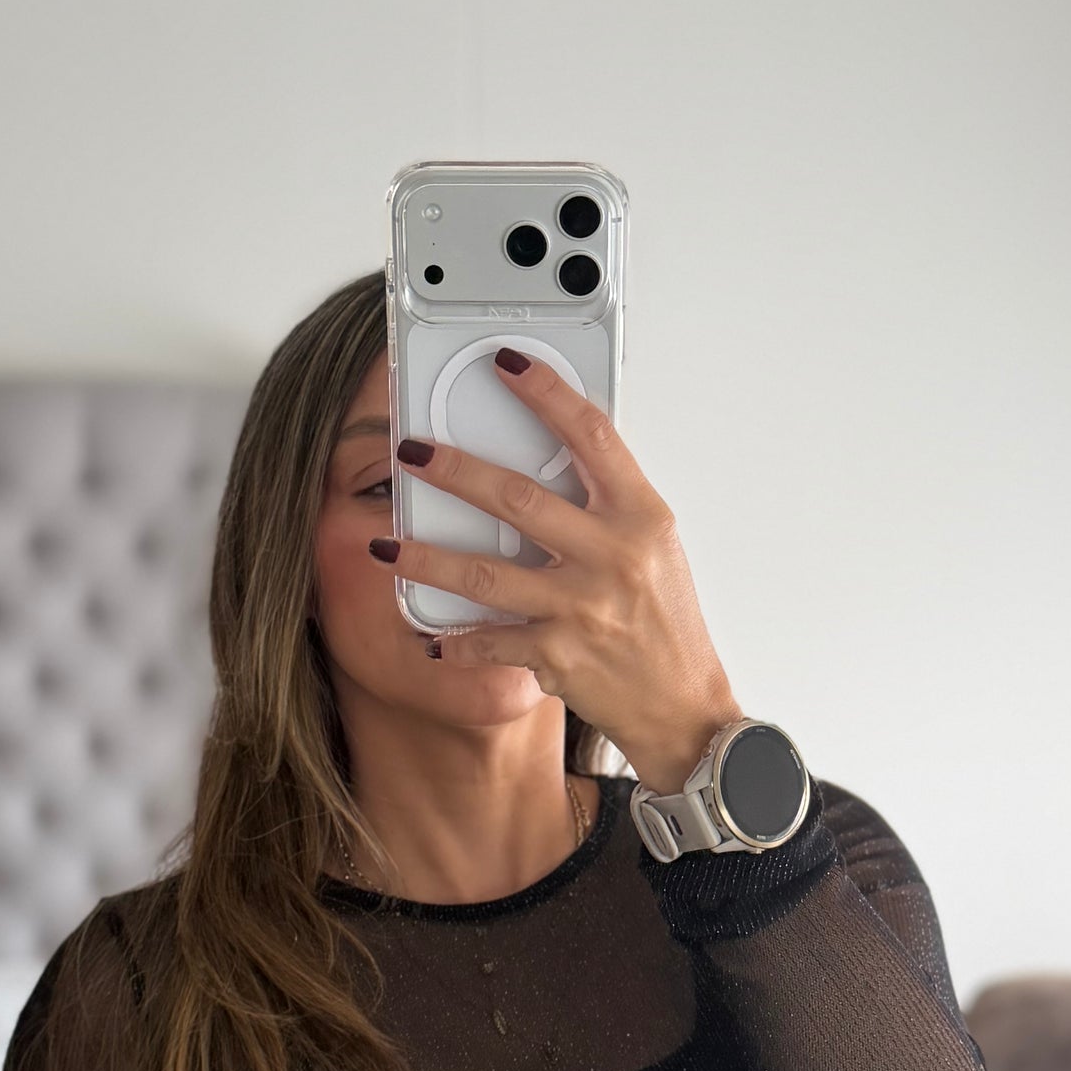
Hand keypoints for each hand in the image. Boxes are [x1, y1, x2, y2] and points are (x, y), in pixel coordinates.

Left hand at [380, 350, 742, 791]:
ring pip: (486, 573)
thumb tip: (548, 459)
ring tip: (386, 543)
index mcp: (642, 517)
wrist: (684, 707)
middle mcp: (614, 556)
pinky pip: (490, 639)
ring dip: (428, 557)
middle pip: (518, 497)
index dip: (546, 393)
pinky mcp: (558, 655)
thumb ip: (606, 505)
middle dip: (453, 470)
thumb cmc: (666, 625)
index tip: (505, 363)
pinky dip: (458, 639)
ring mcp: (583, 607)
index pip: (592, 434)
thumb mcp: (654, 549)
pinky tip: (432, 635)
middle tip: (410, 451)